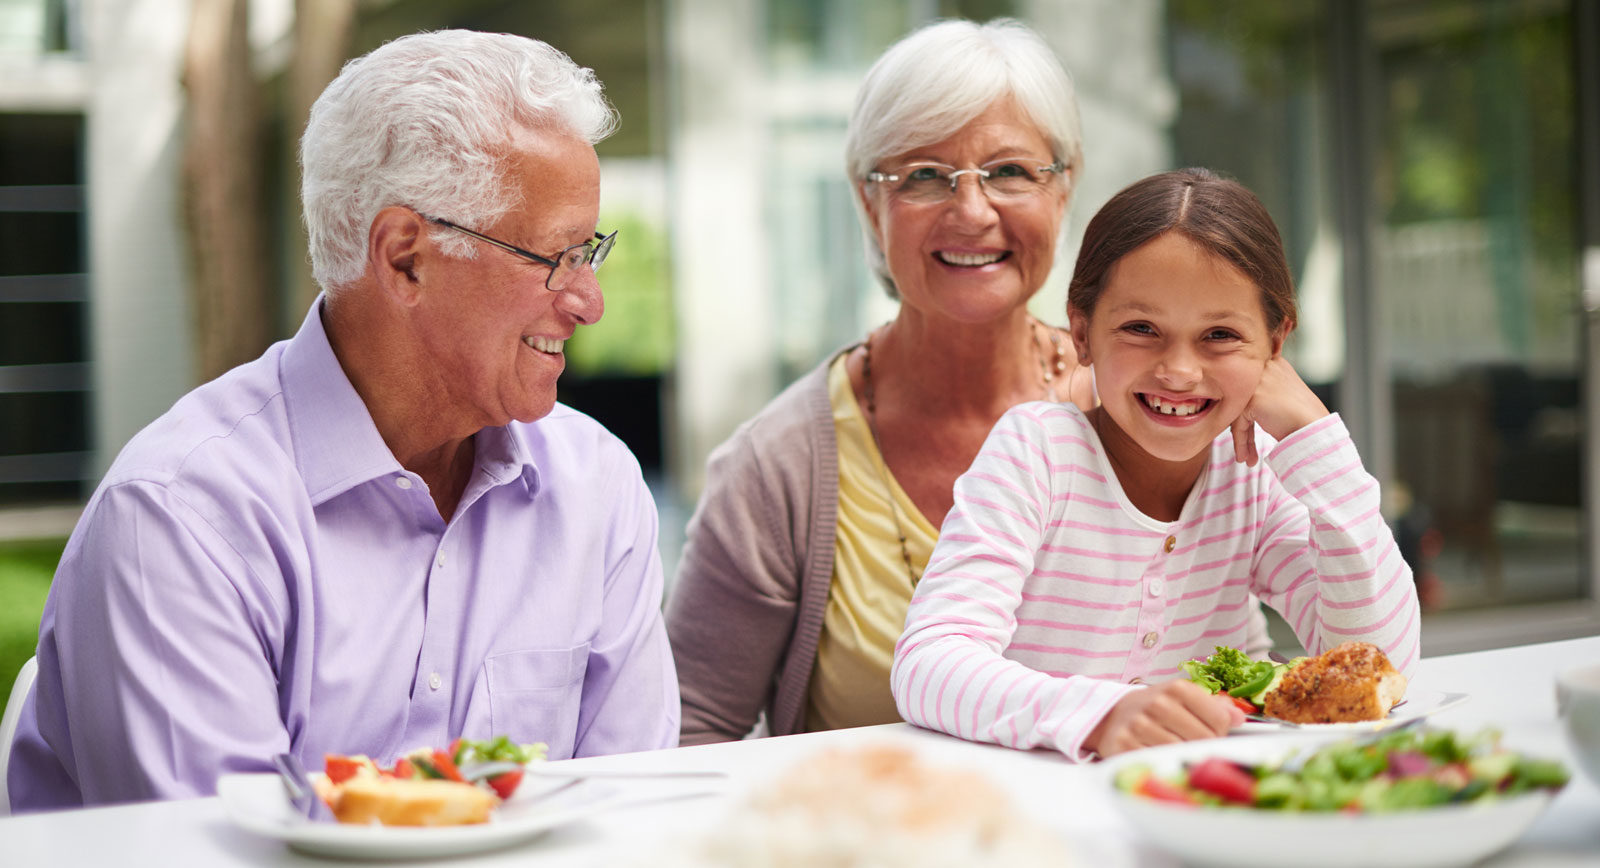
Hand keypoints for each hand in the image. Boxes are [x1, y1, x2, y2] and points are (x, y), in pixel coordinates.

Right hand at [1084, 680, 1243, 757]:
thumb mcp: (1183, 699)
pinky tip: (1161, 757)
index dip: (1220, 731)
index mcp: (1176, 689)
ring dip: (1185, 757)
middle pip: (1204, 739)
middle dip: (1205, 746)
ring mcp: (1139, 726)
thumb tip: (1239, 717)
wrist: (1112, 716)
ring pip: (1183, 753)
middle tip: (1194, 744)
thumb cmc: (1156, 709)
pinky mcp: (1125, 746)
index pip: (1219, 720)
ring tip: (1178, 751)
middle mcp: (1157, 704)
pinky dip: (1165, 764)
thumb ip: (1214, 706)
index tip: (1211, 732)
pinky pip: (1160, 763)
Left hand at [1230, 355, 1329, 465]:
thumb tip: (1243, 407)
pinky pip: (1239, 424)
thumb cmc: (1305, 417)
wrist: (1317, 429)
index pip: (1249, 387)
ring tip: (1246, 458)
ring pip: (1238, 413)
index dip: (1247, 413)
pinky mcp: (1252, 399)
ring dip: (1243, 439)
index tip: (1247, 433)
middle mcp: (1265, 368)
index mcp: (1274, 364)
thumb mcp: (1285, 395)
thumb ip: (1266, 392)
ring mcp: (1258, 382)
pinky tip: (1244, 458)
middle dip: (1242, 427)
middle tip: (1245, 449)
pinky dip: (1241, 443)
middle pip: (1241, 400)